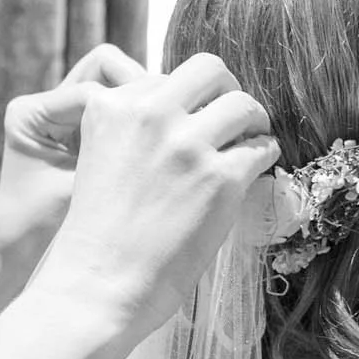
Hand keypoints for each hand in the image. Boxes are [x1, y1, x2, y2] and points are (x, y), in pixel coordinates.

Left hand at [0, 45, 149, 278]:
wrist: (17, 261)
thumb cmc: (38, 235)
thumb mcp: (78, 194)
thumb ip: (114, 160)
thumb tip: (169, 128)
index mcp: (32, 115)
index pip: (95, 86)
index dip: (135, 104)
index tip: (170, 123)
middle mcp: (45, 106)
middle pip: (108, 70)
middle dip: (145, 90)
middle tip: (175, 117)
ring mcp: (65, 116)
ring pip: (119, 85)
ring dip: (147, 102)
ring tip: (172, 128)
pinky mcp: (82, 132)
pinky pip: (120, 111)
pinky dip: (143, 121)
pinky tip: (165, 141)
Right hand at [36, 53, 277, 333]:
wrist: (94, 288)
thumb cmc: (97, 237)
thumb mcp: (98, 160)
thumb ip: (133, 130)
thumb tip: (187, 115)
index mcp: (110, 107)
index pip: (165, 77)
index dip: (185, 101)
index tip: (192, 124)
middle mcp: (148, 114)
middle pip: (209, 69)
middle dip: (224, 91)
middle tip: (230, 121)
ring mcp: (186, 145)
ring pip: (244, 103)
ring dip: (250, 123)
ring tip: (247, 147)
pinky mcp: (219, 178)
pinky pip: (261, 147)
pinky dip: (263, 157)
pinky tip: (250, 175)